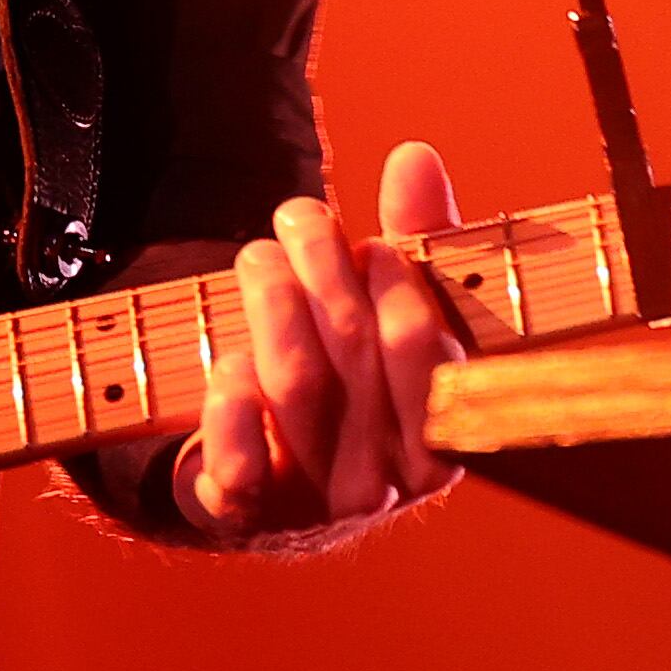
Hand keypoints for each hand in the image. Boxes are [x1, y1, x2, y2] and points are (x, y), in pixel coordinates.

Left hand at [170, 140, 464, 542]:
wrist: (274, 486)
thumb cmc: (352, 378)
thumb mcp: (392, 312)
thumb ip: (416, 236)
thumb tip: (414, 157)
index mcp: (441, 441)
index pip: (427, 349)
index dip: (394, 282)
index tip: (368, 242)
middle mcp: (387, 482)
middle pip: (353, 350)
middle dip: (320, 266)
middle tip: (297, 219)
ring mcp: (317, 504)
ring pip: (295, 384)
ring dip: (271, 301)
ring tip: (256, 258)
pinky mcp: (246, 513)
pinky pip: (240, 459)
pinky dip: (230, 399)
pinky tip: (230, 357)